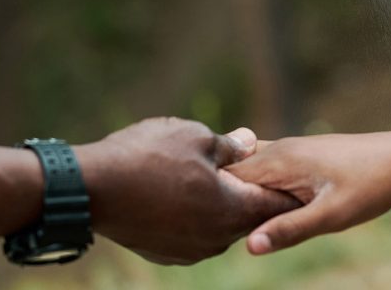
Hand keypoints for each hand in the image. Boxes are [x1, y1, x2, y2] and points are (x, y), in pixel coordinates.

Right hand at [74, 117, 298, 264]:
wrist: (92, 187)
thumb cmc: (149, 156)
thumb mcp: (195, 138)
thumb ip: (230, 146)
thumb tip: (250, 142)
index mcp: (230, 210)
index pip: (272, 204)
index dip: (286, 188)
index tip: (298, 180)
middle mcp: (215, 238)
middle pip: (248, 217)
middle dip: (256, 196)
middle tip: (264, 176)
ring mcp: (189, 250)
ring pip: (221, 225)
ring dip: (227, 205)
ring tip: (225, 181)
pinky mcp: (166, 252)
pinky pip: (197, 233)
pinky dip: (202, 215)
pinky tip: (192, 195)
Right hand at [227, 130, 390, 254]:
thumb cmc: (371, 185)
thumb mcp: (332, 215)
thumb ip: (289, 229)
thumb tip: (249, 246)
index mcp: (280, 160)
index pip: (228, 176)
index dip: (216, 201)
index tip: (211, 227)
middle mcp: (280, 148)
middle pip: (235, 172)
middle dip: (226, 198)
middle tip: (221, 232)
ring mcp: (290, 148)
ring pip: (251, 169)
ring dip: (244, 193)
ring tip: (243, 223)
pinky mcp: (301, 153)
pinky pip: (268, 168)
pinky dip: (260, 186)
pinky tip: (269, 208)